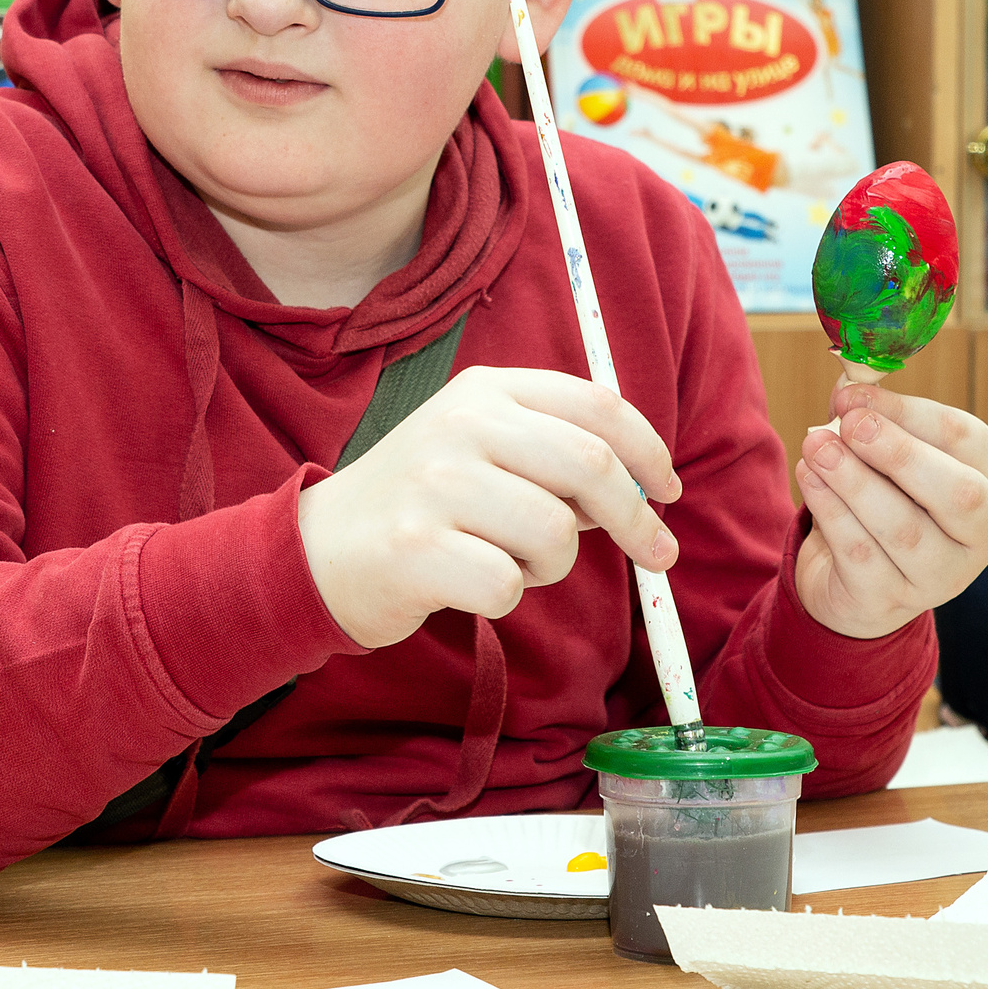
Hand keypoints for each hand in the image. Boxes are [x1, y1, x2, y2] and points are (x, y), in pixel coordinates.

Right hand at [296, 365, 681, 648]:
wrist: (317, 549)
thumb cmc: (420, 505)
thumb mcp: (478, 449)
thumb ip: (552, 453)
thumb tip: (646, 489)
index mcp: (483, 391)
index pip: (595, 405)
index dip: (649, 450)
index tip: (670, 491)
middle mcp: (459, 425)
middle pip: (591, 464)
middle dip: (636, 518)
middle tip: (655, 555)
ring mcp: (434, 484)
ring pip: (555, 534)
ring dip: (551, 566)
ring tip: (508, 561)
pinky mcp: (415, 548)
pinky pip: (509, 585)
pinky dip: (505, 597)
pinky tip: (468, 584)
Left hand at [795, 383, 987, 639]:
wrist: (855, 581)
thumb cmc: (880, 496)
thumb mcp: (883, 452)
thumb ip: (869, 414)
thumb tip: (848, 384)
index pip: (962, 439)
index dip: (906, 413)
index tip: (854, 395)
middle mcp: (981, 533)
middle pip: (957, 495)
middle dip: (899, 453)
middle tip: (849, 424)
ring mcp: (942, 575)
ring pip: (903, 528)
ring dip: (854, 481)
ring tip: (815, 446)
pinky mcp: (892, 600)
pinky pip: (861, 554)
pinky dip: (831, 511)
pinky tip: (811, 479)